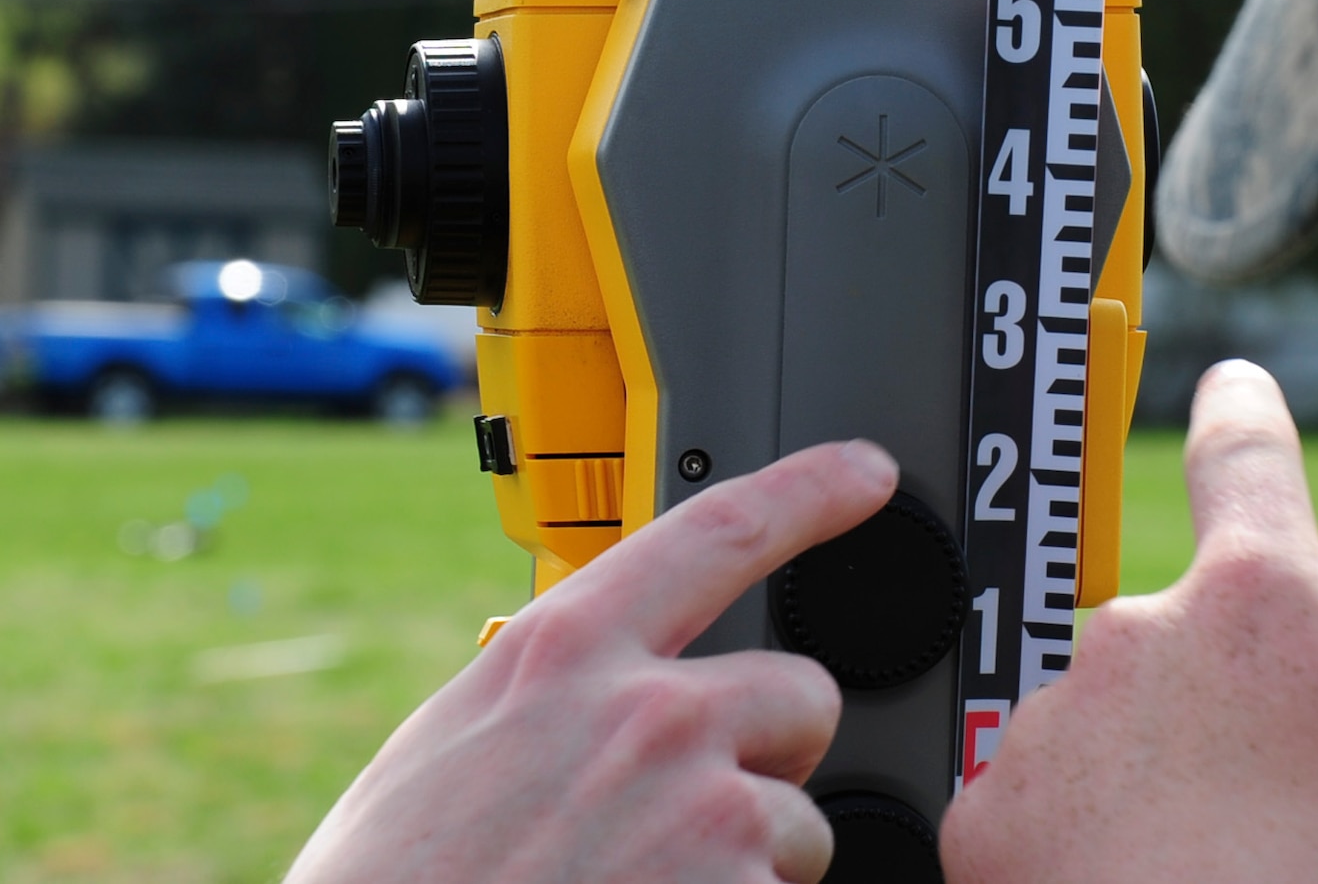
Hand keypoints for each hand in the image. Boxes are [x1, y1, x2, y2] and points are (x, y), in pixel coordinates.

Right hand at [286, 439, 898, 883]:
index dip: (810, 490)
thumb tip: (592, 698)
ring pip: (801, 820)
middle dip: (772, 750)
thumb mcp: (451, 752)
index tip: (865, 472)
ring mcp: (704, 813)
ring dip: (751, 861)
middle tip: (700, 811)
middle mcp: (649, 715)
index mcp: (564, 655)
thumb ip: (546, 700)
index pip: (719, 532)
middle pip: (801, 691)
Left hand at [942, 361, 1317, 883]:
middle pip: (1189, 642)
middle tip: (1285, 818)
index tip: (1231, 385)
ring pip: (1113, 726)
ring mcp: (1048, 724)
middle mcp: (1132, 636)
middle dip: (1228, 708)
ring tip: (1215, 871)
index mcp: (1258, 608)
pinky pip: (1043, 801)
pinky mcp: (984, 813)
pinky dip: (1086, 839)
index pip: (1245, 459)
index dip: (1242, 414)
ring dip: (1156, 777)